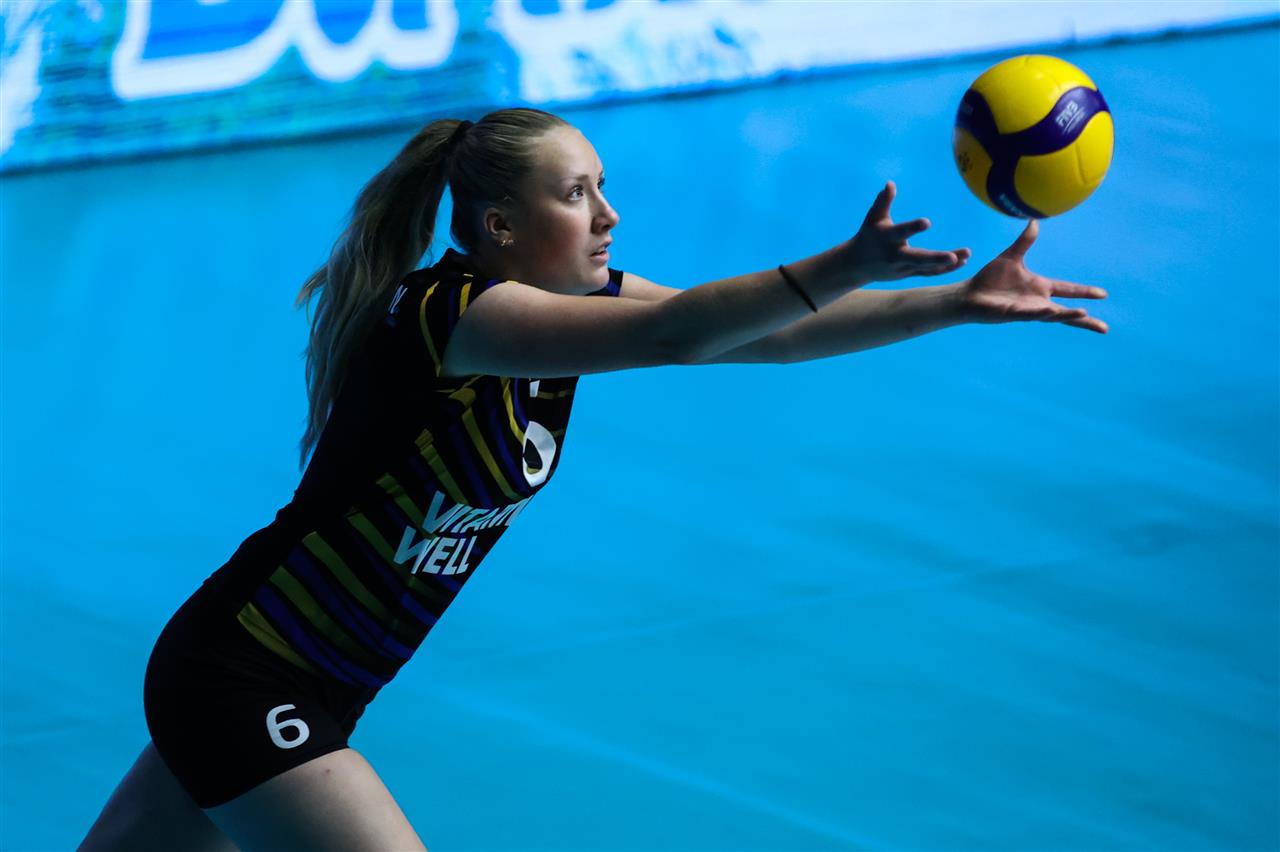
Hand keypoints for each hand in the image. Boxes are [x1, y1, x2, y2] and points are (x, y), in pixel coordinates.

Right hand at [847, 181, 970, 282]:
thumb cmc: (868, 235)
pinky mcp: (909, 274)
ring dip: (947, 263)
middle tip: (953, 256)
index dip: (913, 228)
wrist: (856, 265)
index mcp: (887, 238)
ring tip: (967, 255)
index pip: (900, 232)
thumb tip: (890, 183)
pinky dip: (945, 269)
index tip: (927, 222)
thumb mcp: (872, 218)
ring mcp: (903, 267)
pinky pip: (929, 273)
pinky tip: (962, 262)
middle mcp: (895, 255)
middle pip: (917, 258)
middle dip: (935, 258)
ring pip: (927, 267)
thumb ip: (883, 201)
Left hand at [958, 219, 1108, 333]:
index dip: (1084, 292)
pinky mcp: (1012, 314)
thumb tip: (1035, 221)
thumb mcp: (1011, 256)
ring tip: (1085, 315)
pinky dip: (1040, 314)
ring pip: (1051, 314)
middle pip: (1065, 312)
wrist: (968, 293)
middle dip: (1083, 319)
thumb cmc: (989, 279)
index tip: (1103, 294)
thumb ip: (1025, 241)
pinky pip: (1029, 314)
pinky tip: (1049, 312)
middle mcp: (1036, 301)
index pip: (1067, 289)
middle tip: (1104, 328)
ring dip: (1067, 315)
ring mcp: (1026, 310)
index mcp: (1039, 287)